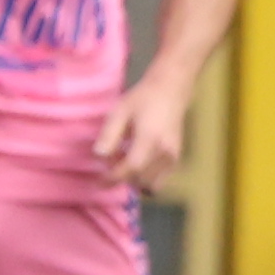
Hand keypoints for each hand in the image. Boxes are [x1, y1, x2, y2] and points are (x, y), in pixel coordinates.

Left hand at [91, 72, 193, 188]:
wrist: (171, 91)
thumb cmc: (143, 99)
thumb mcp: (120, 112)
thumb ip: (109, 135)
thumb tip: (99, 157)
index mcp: (150, 138)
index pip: (132, 167)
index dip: (114, 177)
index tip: (98, 181)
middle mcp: (165, 151)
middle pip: (141, 179)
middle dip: (122, 178)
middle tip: (110, 164)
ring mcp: (173, 157)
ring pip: (152, 184)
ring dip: (135, 180)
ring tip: (124, 163)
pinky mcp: (176, 158)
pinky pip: (160, 179)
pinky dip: (146, 178)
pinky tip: (137, 162)